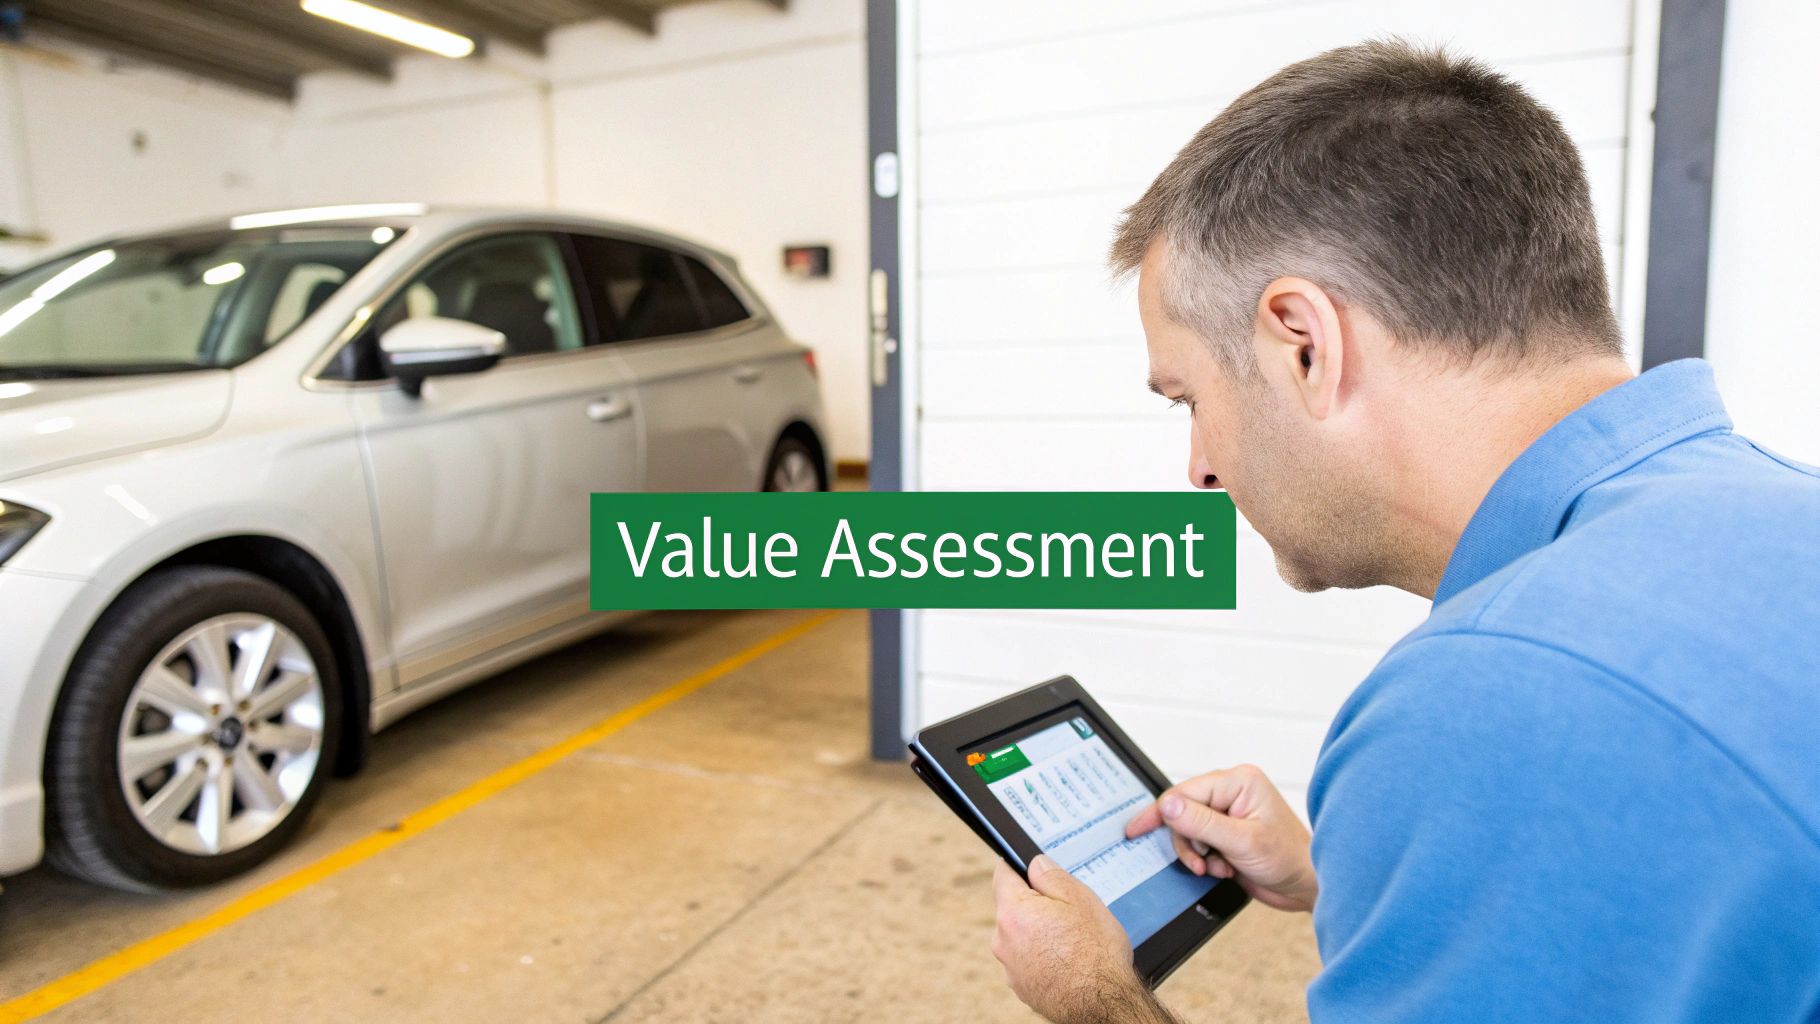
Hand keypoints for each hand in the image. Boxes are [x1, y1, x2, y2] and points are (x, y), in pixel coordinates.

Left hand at [991, 856, 1175, 1023]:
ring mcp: (1010, 967)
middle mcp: (1003, 940)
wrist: (1102, 1004)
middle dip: (1035, 905)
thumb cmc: (1095, 953)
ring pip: (1021, 935)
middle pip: (1013, 907)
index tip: (1032, 869)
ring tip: (1071, 941)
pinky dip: (1042, 956)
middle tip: (1066, 912)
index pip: (1002, 873)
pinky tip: (1067, 961)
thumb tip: (1034, 863)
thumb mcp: (1079, 898)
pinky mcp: (1021, 986)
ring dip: (1039, 933)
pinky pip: (1027, 960)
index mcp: (1013, 912)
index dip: (1019, 867)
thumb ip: (1050, 875)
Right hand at [1125, 763, 1317, 911]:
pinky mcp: (1228, 832)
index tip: (1135, 829)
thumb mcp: (1242, 841)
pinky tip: (1225, 868)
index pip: (1185, 792)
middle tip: (1202, 862)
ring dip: (1198, 854)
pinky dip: (1206, 860)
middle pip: (1183, 812)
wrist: (1307, 886)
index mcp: (1238, 781)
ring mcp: (1229, 812)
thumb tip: (1167, 805)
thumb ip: (1201, 822)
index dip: (1160, 812)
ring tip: (1217, 867)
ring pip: (1188, 830)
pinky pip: (1199, 843)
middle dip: (1189, 842)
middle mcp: (1232, 792)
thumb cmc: (1289, 858)